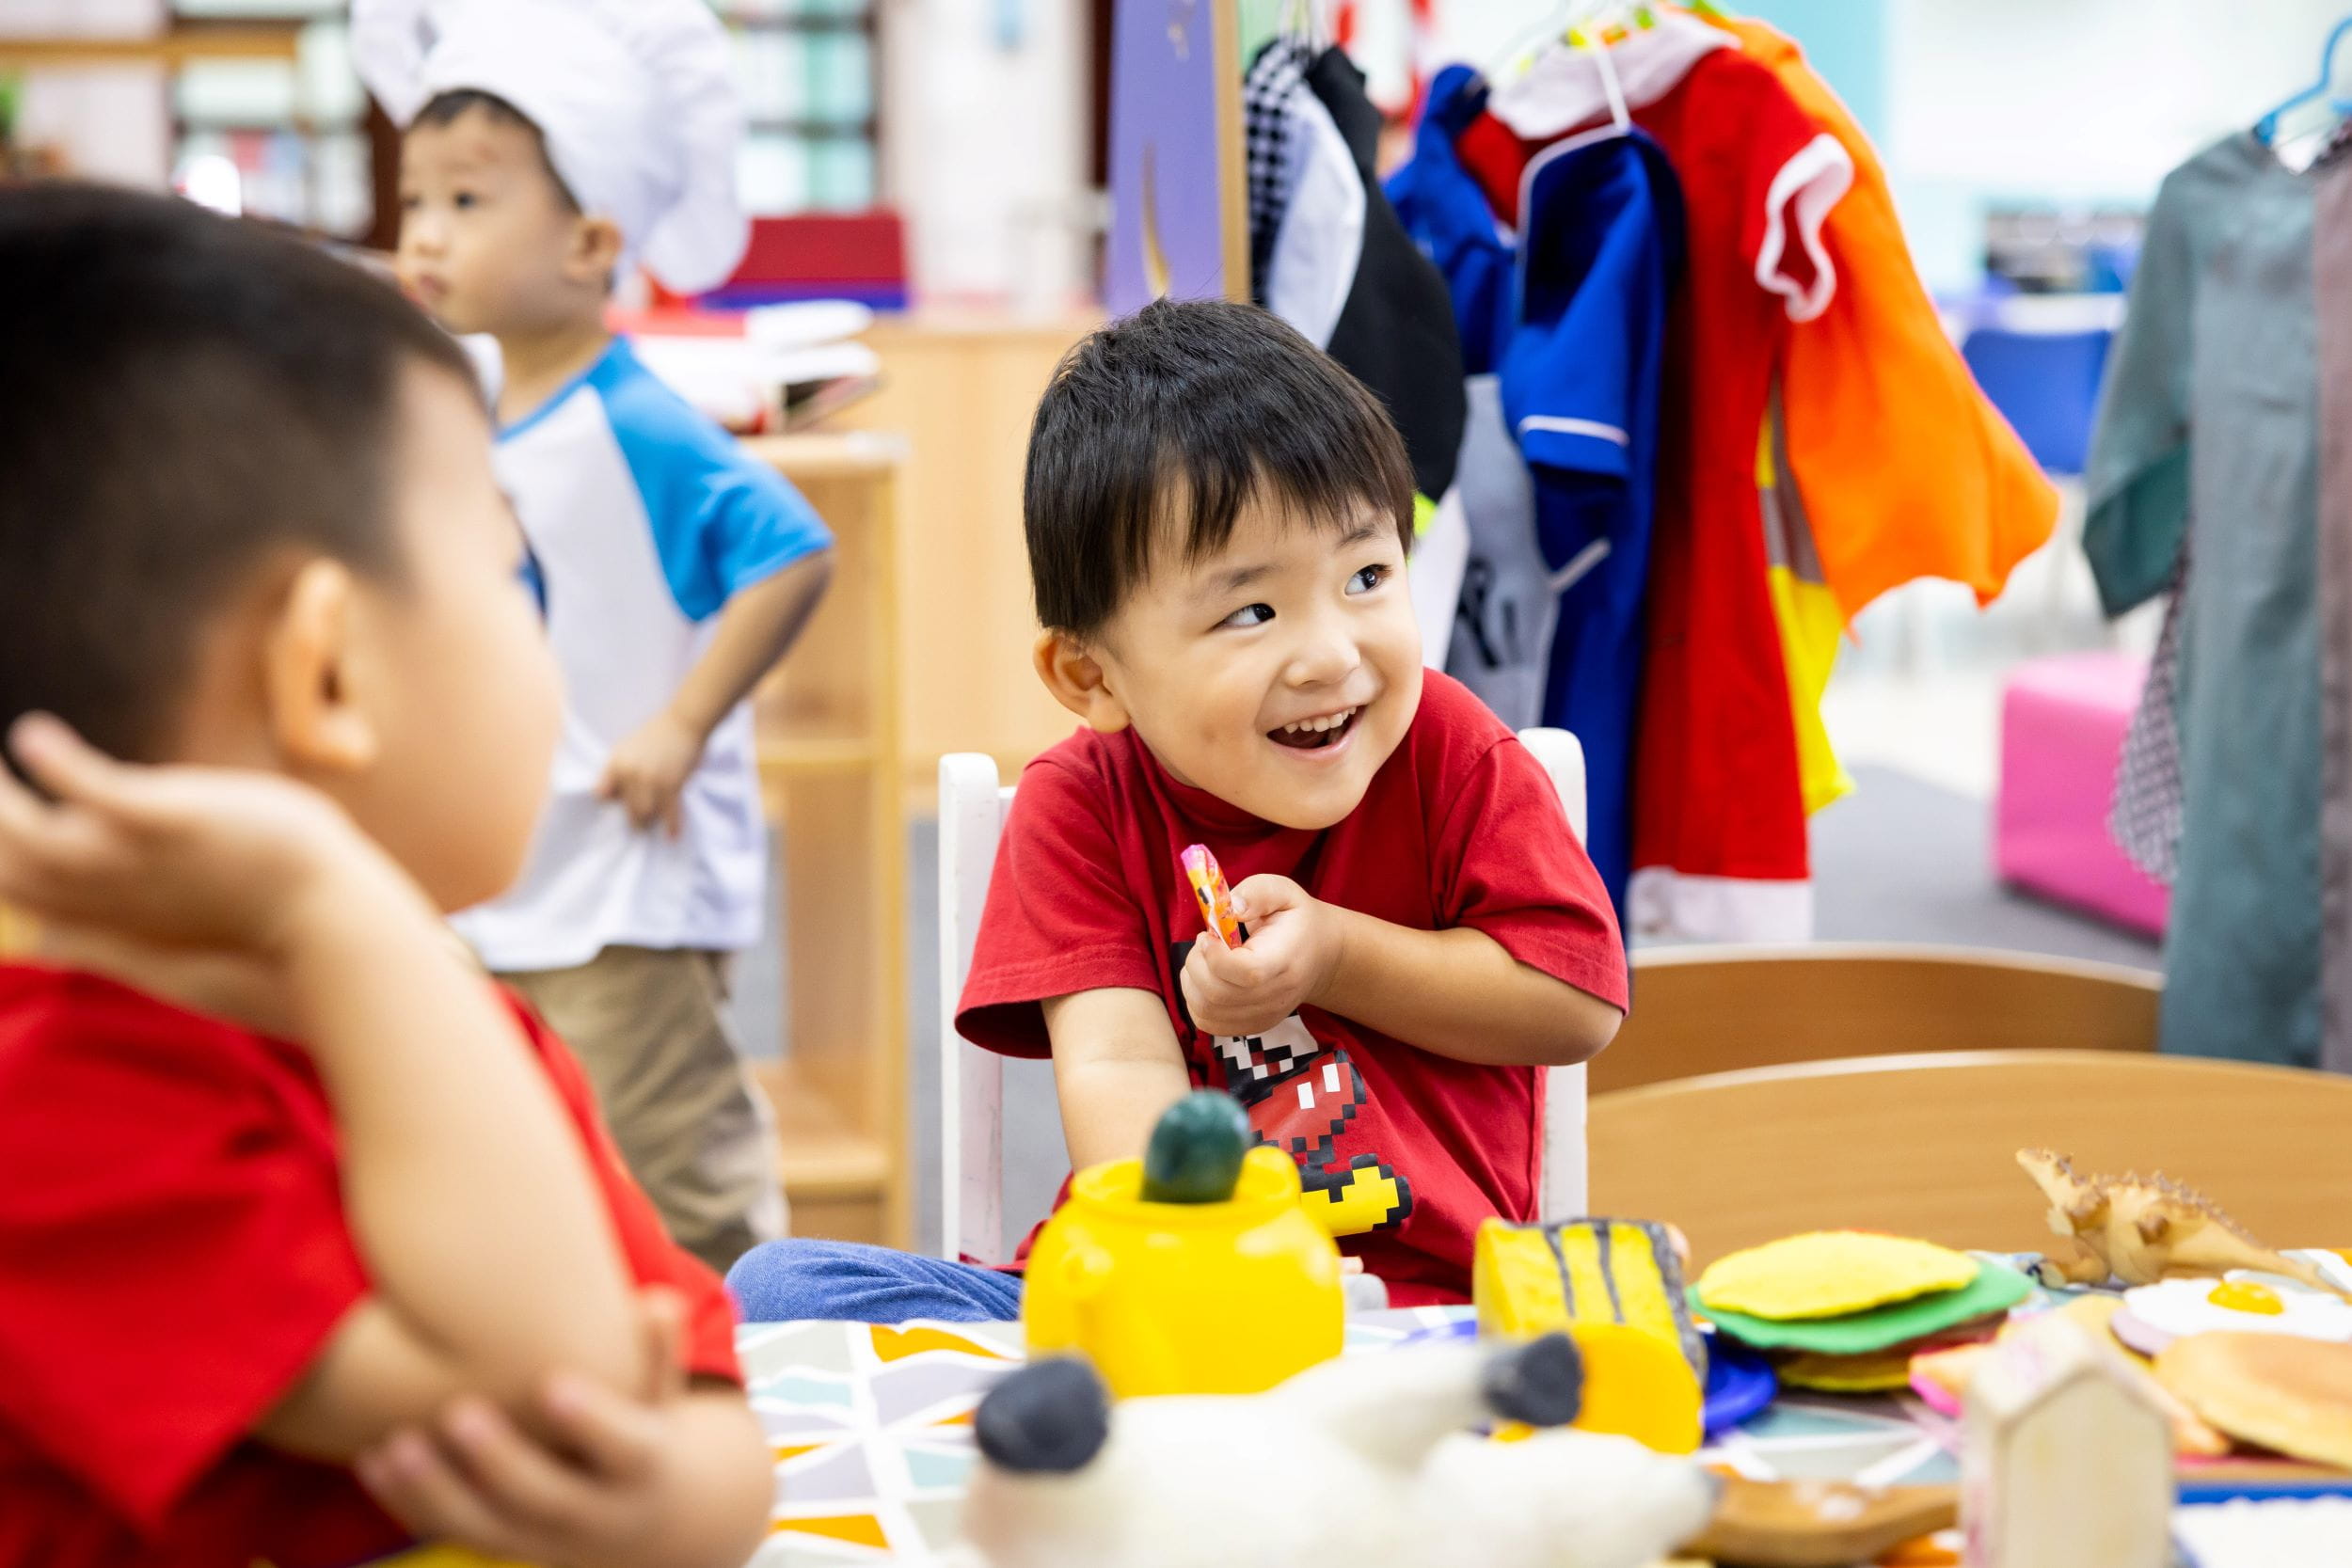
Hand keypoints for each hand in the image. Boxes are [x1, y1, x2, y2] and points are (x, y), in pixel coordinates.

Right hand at [0, 714, 389, 961]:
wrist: (329, 920)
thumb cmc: (262, 914)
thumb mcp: (176, 919)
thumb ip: (112, 930)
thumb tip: (66, 935)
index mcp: (105, 911)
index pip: (15, 888)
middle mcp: (107, 893)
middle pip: (8, 865)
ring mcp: (138, 861)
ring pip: (35, 837)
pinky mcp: (178, 825)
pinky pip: (106, 798)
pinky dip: (62, 769)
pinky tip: (32, 734)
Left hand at [357, 1288, 732, 1567]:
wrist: (633, 1519)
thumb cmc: (641, 1430)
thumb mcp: (660, 1398)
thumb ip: (656, 1350)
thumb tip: (659, 1302)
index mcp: (640, 1470)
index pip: (624, 1451)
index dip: (591, 1421)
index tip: (552, 1382)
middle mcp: (593, 1515)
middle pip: (546, 1498)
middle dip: (499, 1460)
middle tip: (457, 1411)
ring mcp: (541, 1539)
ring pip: (486, 1528)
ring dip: (436, 1491)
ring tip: (395, 1445)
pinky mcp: (499, 1545)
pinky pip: (450, 1531)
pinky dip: (407, 1502)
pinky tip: (374, 1459)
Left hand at [597, 711, 703, 838]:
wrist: (684, 721)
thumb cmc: (656, 733)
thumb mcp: (627, 746)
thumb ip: (617, 769)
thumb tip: (611, 795)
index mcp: (616, 763)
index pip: (602, 794)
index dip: (611, 802)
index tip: (618, 808)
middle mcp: (630, 774)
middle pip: (626, 809)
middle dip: (634, 819)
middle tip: (640, 825)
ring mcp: (651, 781)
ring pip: (645, 814)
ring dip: (650, 822)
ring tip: (653, 825)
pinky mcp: (672, 785)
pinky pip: (670, 813)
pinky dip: (672, 826)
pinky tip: (672, 836)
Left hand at [1179, 875, 1342, 1037]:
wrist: (1320, 956)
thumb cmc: (1296, 921)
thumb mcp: (1283, 892)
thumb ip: (1256, 893)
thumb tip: (1229, 908)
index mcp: (1284, 960)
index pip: (1246, 973)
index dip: (1215, 956)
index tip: (1208, 934)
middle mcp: (1276, 996)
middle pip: (1219, 995)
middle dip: (1197, 964)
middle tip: (1204, 942)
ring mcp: (1264, 1016)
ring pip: (1207, 1011)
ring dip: (1191, 982)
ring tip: (1204, 959)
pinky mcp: (1251, 1026)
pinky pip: (1207, 1021)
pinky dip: (1195, 1000)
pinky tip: (1205, 977)